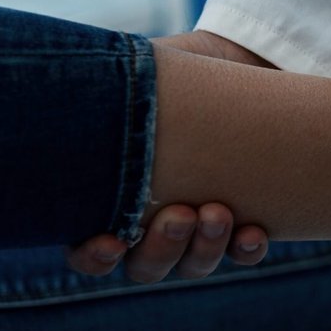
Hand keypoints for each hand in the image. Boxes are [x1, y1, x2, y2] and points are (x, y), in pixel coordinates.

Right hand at [66, 29, 275, 279]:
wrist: (232, 64)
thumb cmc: (167, 77)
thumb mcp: (132, 80)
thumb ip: (100, 92)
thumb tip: (76, 85)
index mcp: (110, 202)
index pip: (89, 253)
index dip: (94, 257)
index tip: (110, 242)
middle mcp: (150, 226)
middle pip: (147, 266)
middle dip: (162, 248)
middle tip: (179, 215)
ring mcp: (197, 228)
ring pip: (194, 264)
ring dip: (205, 247)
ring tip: (217, 212)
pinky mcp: (242, 218)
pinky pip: (243, 253)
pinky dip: (247, 249)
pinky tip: (254, 231)